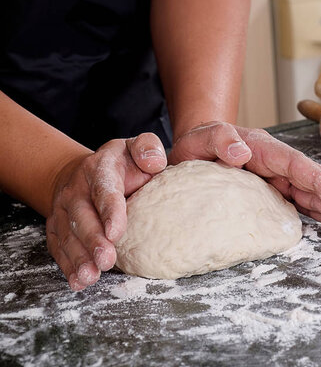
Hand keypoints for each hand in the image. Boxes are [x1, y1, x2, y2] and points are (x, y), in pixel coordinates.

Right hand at [46, 133, 166, 290]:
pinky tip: (78, 281)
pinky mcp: (57, 227)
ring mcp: (63, 210)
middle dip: (93, 241)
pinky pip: (59, 248)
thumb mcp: (135, 147)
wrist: (84, 172)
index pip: (105, 190)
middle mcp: (76, 190)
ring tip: (91, 276)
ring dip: (79, 258)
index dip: (110, 211)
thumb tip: (155, 162)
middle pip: (83, 217)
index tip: (117, 232)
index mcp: (99, 169)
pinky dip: (67, 266)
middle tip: (106, 260)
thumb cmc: (121, 164)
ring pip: (68, 236)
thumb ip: (148, 148)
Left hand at [169, 122, 320, 226]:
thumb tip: (241, 152)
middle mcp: (275, 164)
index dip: (319, 179)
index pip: (295, 164)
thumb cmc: (197, 144)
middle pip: (311, 181)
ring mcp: (277, 179)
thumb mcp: (200, 138)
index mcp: (262, 149)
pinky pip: (301, 202)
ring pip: (311, 194)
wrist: (193, 151)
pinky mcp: (274, 193)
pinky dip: (320, 212)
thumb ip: (219, 139)